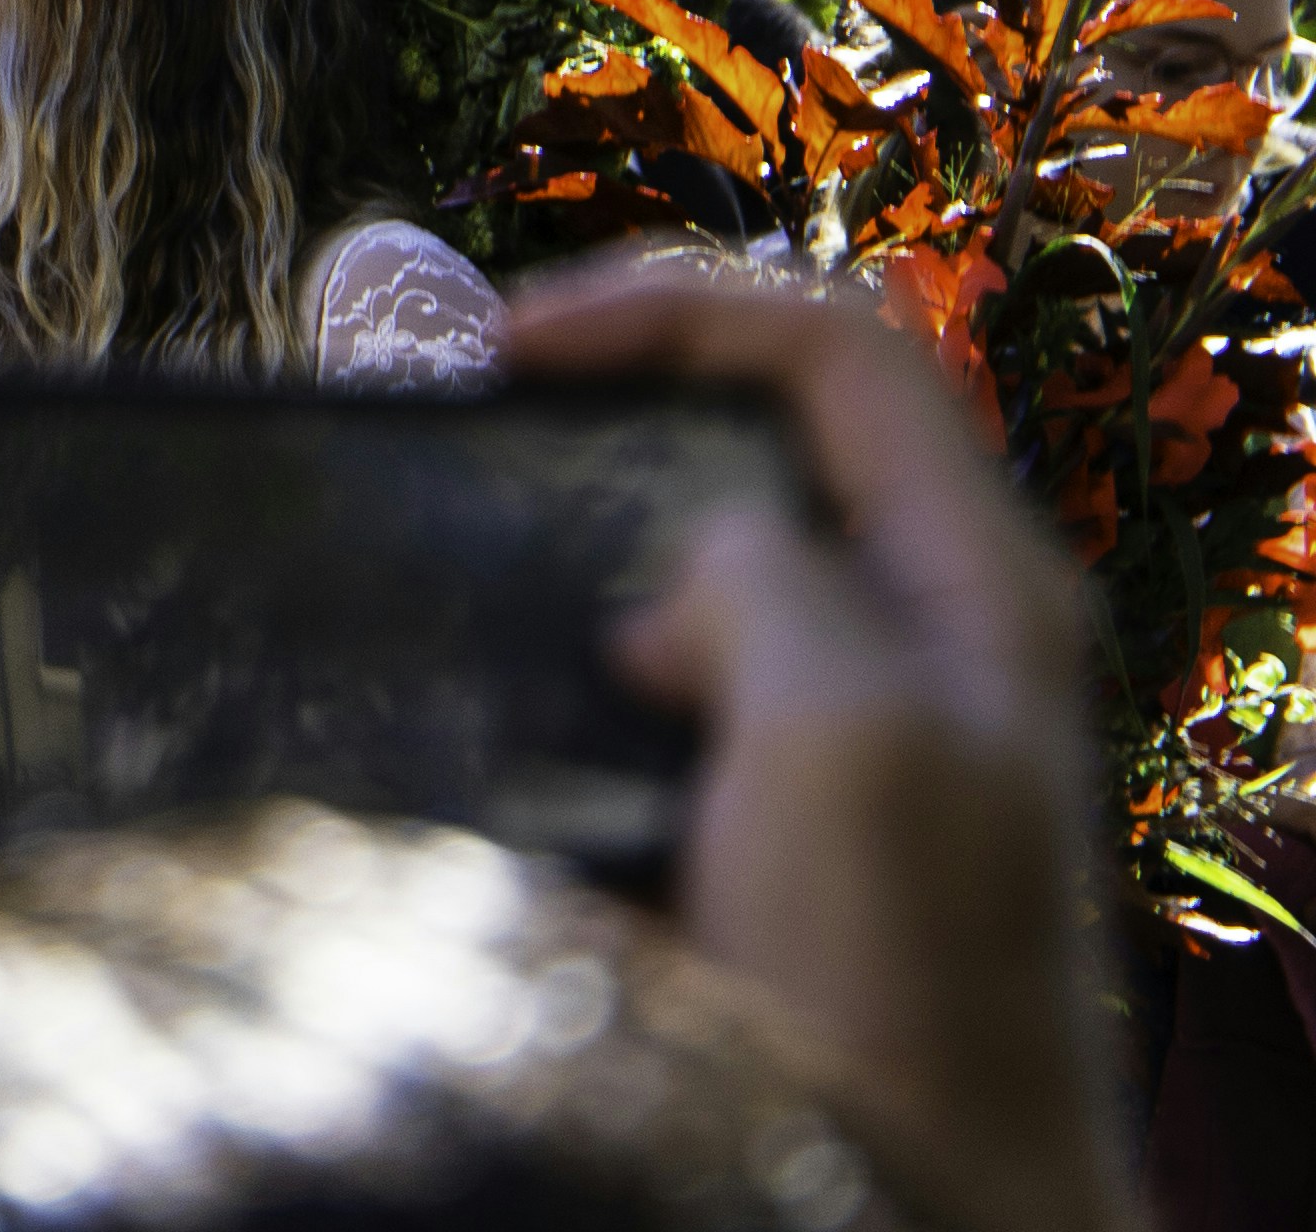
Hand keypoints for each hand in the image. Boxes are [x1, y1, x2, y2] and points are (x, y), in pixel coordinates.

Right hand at [501, 256, 1129, 1231]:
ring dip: (589, 505)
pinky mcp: (774, 801)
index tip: (507, 348)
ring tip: (467, 511)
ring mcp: (852, 716)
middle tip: (472, 396)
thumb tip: (678, 572)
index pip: (833, 345)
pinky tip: (504, 657)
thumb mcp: (846, 734)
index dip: (670, 306)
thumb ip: (763, 583)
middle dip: (619, 380)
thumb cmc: (898, 981)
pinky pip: (674, 656)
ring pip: (710, 536)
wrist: (914, 1198)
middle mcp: (926, 626)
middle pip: (770, 422)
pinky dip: (579, 619)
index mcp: (981, 585)